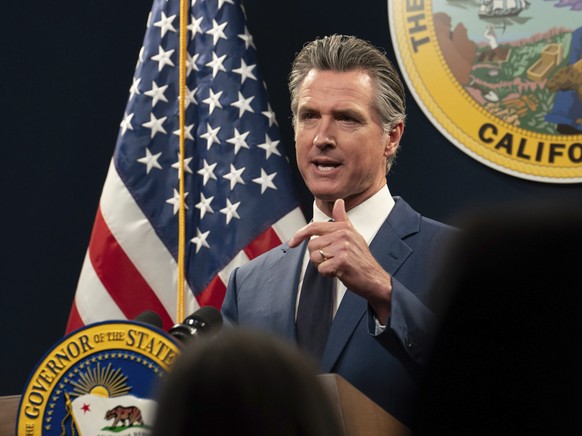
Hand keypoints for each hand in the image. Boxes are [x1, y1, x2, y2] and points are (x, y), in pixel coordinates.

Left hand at [288, 199, 391, 323]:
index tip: (292, 242)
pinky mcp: (341, 261)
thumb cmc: (361, 259)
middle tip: (331, 260)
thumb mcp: (353, 235)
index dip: (300, 234)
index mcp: (343, 228)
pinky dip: (327, 274)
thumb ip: (342, 219)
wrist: (374, 278)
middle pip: (312, 245)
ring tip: (336, 265)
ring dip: (322, 265)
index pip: (314, 227)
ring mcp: (342, 248)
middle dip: (317, 256)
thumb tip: (338, 202)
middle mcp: (343, 235)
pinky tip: (338, 272)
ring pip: (314, 257)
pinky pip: (321, 268)